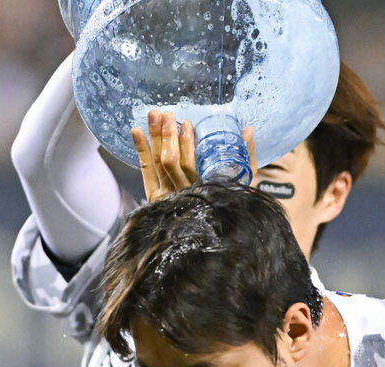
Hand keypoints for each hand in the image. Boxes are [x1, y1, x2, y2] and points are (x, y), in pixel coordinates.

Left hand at [131, 111, 255, 200]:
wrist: (213, 233)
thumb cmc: (230, 202)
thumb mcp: (242, 181)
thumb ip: (246, 156)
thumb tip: (248, 130)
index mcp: (203, 191)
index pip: (188, 166)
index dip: (185, 144)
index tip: (187, 125)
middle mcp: (182, 195)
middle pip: (169, 162)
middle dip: (167, 136)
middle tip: (167, 115)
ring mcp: (166, 197)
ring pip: (157, 164)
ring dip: (154, 137)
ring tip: (154, 114)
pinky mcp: (155, 197)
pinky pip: (146, 171)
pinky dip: (141, 150)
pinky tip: (136, 131)